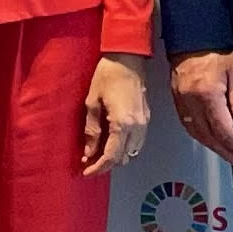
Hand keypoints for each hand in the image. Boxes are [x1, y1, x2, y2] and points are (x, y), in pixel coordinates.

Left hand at [81, 53, 149, 175]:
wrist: (128, 58)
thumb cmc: (107, 76)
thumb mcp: (92, 102)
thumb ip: (92, 130)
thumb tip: (88, 153)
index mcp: (123, 124)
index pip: (112, 156)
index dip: (99, 168)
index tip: (86, 172)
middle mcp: (137, 127)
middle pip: (124, 158)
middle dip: (106, 164)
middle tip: (89, 163)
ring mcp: (145, 123)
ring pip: (132, 152)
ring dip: (116, 157)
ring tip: (99, 154)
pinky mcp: (146, 118)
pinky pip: (137, 142)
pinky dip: (125, 148)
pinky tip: (112, 143)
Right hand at [170, 50, 232, 165]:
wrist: (191, 36)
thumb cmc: (215, 50)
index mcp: (208, 94)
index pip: (223, 129)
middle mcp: (191, 101)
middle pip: (208, 136)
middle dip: (225, 151)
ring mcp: (181, 101)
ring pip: (196, 133)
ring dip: (212, 146)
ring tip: (226, 153)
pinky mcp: (176, 99)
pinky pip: (187, 124)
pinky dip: (199, 135)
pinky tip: (209, 139)